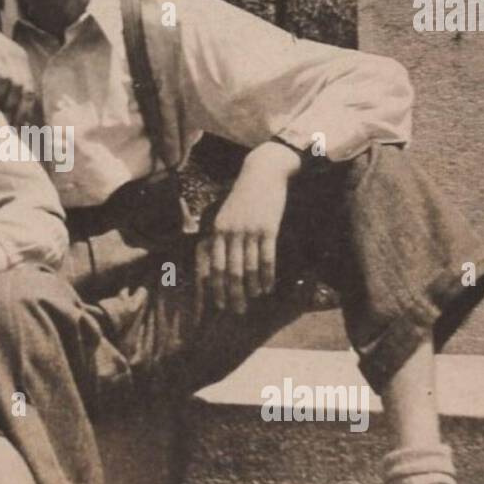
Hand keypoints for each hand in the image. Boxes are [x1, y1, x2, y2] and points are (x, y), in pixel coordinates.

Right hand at [0, 8, 39, 125]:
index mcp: (21, 59)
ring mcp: (8, 56)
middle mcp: (18, 57)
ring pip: (18, 86)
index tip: (20, 125)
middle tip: (13, 126)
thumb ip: (1, 76)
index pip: (31, 90)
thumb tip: (4, 102)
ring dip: (11, 104)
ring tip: (3, 117)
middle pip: (28, 91)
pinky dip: (1, 91)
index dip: (27, 109)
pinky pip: (4, 78)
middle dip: (21, 110)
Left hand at [194, 141, 300, 318]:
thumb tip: (217, 259)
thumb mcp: (226, 213)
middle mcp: (231, 232)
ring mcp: (250, 231)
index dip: (216, 287)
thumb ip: (221, 234)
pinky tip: (268, 287)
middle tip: (237, 310)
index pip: (215, 265)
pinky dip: (266, 276)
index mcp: (217, 230)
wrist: (262, 173)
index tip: (218, 304)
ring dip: (251, 287)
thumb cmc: (244, 195)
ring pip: (249, 268)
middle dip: (233, 293)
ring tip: (254, 299)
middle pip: (231, 271)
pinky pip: (266, 258)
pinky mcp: (268, 229)